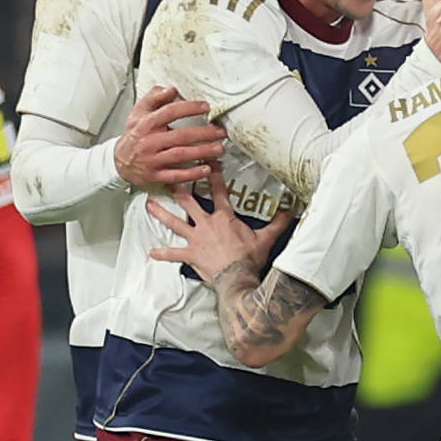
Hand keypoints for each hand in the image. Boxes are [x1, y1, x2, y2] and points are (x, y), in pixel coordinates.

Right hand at [116, 86, 224, 189]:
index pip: (170, 112)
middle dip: (204, 133)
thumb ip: (154, 97)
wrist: (119, 161)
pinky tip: (206, 169)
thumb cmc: (134, 134)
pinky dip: (192, 173)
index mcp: (146, 124)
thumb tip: (170, 89)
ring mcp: (152, 160)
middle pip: (180, 136)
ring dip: (203, 152)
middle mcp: (149, 142)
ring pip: (181, 155)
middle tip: (220, 131)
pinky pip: (176, 175)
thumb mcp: (138, 112)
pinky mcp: (156, 176)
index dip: (189, 108)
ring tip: (219, 148)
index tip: (206, 107)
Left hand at [147, 167, 285, 284]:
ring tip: (149, 205)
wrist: (237, 279)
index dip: (213, 174)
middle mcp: (206, 224)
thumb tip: (291, 210)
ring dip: (161, 214)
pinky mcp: (191, 255)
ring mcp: (196, 239)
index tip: (207, 161)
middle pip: (189, 202)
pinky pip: (174, 254)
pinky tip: (152, 252)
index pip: (218, 191)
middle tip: (168, 176)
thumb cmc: (250, 259)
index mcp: (224, 217)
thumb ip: (277, 223)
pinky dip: (163, 254)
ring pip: (175, 222)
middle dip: (178, 188)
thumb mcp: (266, 239)